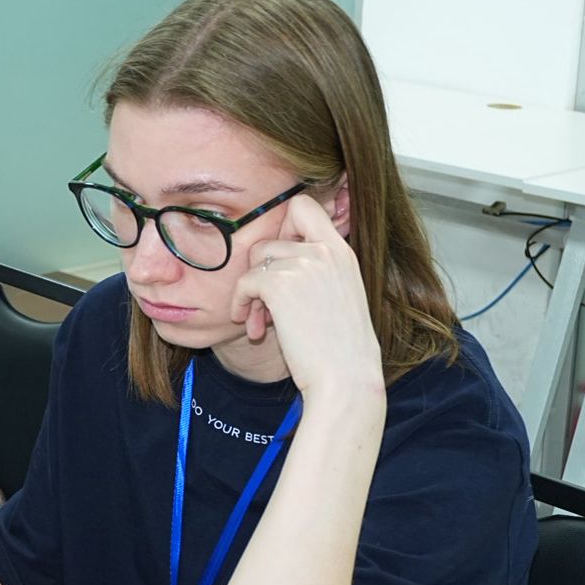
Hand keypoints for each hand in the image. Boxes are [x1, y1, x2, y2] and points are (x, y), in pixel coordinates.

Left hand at [228, 195, 383, 403]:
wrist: (345, 379)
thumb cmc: (338, 346)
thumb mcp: (336, 293)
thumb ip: (314, 268)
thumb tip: (271, 255)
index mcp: (341, 251)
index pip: (303, 205)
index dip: (283, 226)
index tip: (280, 258)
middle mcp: (325, 251)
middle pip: (269, 236)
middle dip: (261, 268)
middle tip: (265, 299)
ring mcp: (304, 265)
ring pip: (255, 260)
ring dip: (251, 291)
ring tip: (262, 319)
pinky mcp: (280, 284)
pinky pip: (244, 282)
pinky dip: (240, 302)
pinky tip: (250, 323)